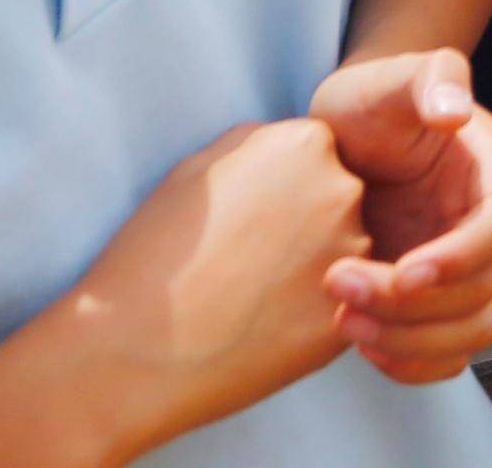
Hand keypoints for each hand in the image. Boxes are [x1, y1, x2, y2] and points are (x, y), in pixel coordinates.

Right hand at [62, 118, 367, 454]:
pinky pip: (340, 300)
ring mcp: (351, 251)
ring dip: (310, 265)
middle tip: (249, 257)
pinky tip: (263, 323)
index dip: (278, 188)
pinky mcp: (351, 307)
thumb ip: (255, 146)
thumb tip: (283, 148)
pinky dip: (308, 310)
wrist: (140, 348)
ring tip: (251, 292)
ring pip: (341, 250)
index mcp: (306, 144)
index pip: (315, 154)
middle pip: (336, 198)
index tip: (246, 216)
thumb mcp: (199, 168)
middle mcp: (342, 189)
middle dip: (303, 222)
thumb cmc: (155, 253)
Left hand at [307, 51, 491, 384]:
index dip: (462, 255)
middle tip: (340, 287)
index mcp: (490, 171)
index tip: (405, 271)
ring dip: (412, 339)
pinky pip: (447, 350)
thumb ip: (429, 80)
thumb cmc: (366, 104)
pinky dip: (414, 362)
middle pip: (482, 287)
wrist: (336, 141)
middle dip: (414, 302)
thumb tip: (455, 112)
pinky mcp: (434, 300)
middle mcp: (483, 224)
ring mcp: (461, 267)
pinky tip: (366, 346)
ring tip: (346, 322)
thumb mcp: (387, 80)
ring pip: (470, 329)